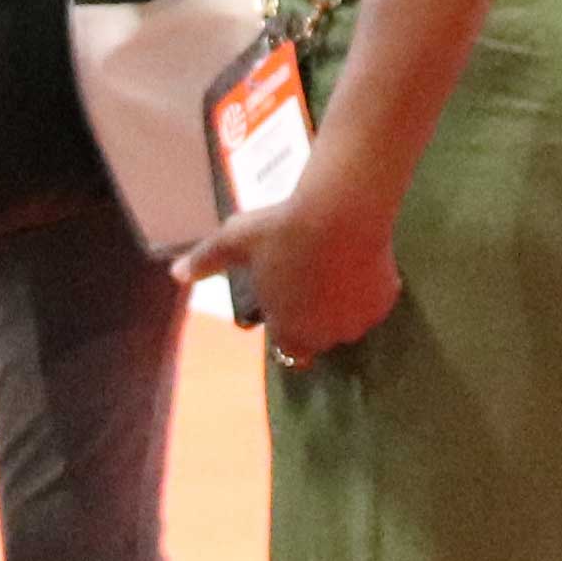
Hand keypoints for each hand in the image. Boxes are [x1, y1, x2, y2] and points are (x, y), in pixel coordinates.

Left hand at [171, 184, 406, 366]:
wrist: (339, 210)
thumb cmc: (281, 230)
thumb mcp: (236, 242)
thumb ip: (206, 261)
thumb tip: (175, 273)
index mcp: (290, 333)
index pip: (288, 350)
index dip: (286, 327)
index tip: (286, 303)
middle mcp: (326, 338)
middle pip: (319, 336)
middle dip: (314, 316)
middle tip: (310, 279)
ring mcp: (358, 322)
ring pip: (347, 319)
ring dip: (340, 303)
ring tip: (334, 267)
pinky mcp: (385, 301)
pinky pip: (373, 300)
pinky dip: (367, 287)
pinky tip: (358, 261)